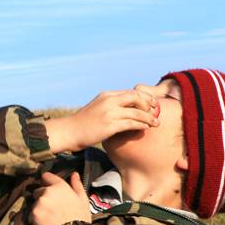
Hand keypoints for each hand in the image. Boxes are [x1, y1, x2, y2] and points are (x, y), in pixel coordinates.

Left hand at [30, 172, 90, 224]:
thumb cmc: (80, 216)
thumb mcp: (83, 199)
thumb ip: (77, 184)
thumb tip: (74, 174)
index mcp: (59, 186)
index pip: (46, 176)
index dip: (47, 182)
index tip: (50, 189)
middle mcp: (47, 191)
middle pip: (38, 190)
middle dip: (42, 196)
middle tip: (51, 207)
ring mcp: (39, 202)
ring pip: (35, 202)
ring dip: (39, 207)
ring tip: (48, 216)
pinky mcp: (33, 213)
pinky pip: (31, 213)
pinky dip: (35, 217)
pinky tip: (44, 222)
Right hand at [44, 89, 158, 152]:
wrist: (69, 131)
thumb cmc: (82, 123)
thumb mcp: (96, 109)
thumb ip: (109, 106)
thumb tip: (124, 111)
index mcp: (106, 95)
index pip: (131, 92)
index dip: (144, 97)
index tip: (151, 104)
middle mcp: (109, 101)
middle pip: (136, 97)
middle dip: (149, 104)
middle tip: (156, 112)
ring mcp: (109, 112)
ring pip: (137, 111)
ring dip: (149, 117)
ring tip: (156, 123)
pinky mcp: (110, 125)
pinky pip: (132, 123)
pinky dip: (142, 125)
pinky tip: (146, 128)